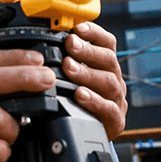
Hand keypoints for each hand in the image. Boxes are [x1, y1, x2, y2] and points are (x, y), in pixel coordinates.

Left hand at [62, 22, 126, 140]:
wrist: (88, 133)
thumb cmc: (75, 101)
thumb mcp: (72, 78)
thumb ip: (65, 60)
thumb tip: (44, 40)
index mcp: (105, 66)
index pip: (106, 43)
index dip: (94, 33)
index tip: (78, 28)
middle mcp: (113, 80)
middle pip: (108, 60)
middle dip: (87, 50)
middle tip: (69, 45)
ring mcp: (116, 100)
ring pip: (109, 82)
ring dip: (87, 73)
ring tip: (69, 68)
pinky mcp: (115, 121)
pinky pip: (109, 109)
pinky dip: (94, 101)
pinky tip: (80, 95)